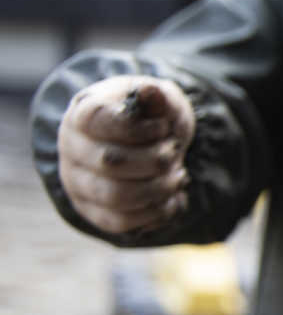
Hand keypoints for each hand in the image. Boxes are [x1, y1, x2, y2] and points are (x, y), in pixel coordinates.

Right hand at [57, 76, 195, 235]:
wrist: (146, 144)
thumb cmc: (150, 118)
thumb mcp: (159, 100)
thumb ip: (157, 97)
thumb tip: (149, 92)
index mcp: (83, 113)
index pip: (99, 122)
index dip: (140, 129)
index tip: (163, 128)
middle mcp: (72, 149)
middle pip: (111, 163)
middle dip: (157, 160)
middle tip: (175, 152)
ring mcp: (78, 183)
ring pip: (117, 196)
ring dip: (160, 188)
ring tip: (178, 176)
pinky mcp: (94, 212)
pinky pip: (122, 222)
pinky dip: (156, 212)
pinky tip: (172, 197)